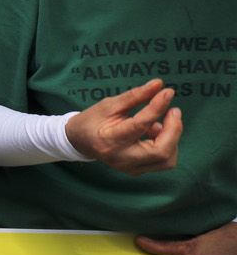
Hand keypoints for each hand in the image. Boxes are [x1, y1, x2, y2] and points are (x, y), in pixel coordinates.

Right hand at [66, 79, 182, 174]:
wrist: (79, 141)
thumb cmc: (93, 120)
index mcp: (110, 140)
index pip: (140, 124)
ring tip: (156, 125)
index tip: (167, 93)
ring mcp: (130, 168)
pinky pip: (162, 161)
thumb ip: (135, 96)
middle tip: (173, 111)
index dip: (157, 107)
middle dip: (174, 130)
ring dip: (171, 139)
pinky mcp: (137, 170)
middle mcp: (121, 158)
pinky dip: (166, 145)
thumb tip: (159, 84)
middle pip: (161, 152)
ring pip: (167, 160)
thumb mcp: (109, 105)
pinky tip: (151, 133)